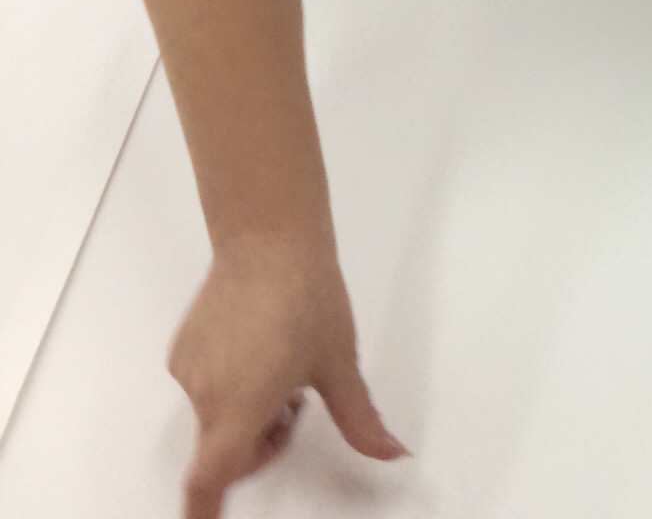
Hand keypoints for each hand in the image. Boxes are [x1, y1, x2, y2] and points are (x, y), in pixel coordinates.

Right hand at [171, 235, 405, 518]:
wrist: (270, 238)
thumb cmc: (306, 295)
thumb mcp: (340, 365)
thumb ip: (359, 420)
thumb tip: (391, 452)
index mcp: (243, 406)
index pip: (209, 478)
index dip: (204, 512)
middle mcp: (207, 394)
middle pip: (223, 450)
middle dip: (259, 445)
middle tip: (296, 407)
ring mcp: (189, 371)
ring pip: (216, 416)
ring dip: (248, 410)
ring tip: (282, 362)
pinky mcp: (182, 349)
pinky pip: (205, 385)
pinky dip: (231, 385)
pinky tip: (259, 346)